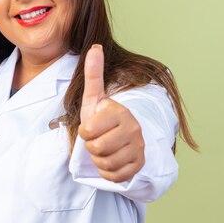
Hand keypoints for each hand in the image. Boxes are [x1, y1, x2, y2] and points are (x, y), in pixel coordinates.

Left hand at [78, 45, 144, 182]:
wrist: (120, 137)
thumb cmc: (102, 118)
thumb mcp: (94, 98)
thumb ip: (93, 74)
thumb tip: (95, 47)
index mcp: (120, 112)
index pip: (88, 131)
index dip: (84, 132)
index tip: (91, 126)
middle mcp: (134, 129)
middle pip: (96, 149)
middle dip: (91, 147)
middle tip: (97, 140)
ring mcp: (138, 148)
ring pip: (105, 163)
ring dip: (98, 160)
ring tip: (103, 149)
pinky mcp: (139, 165)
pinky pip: (114, 176)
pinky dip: (107, 172)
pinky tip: (110, 160)